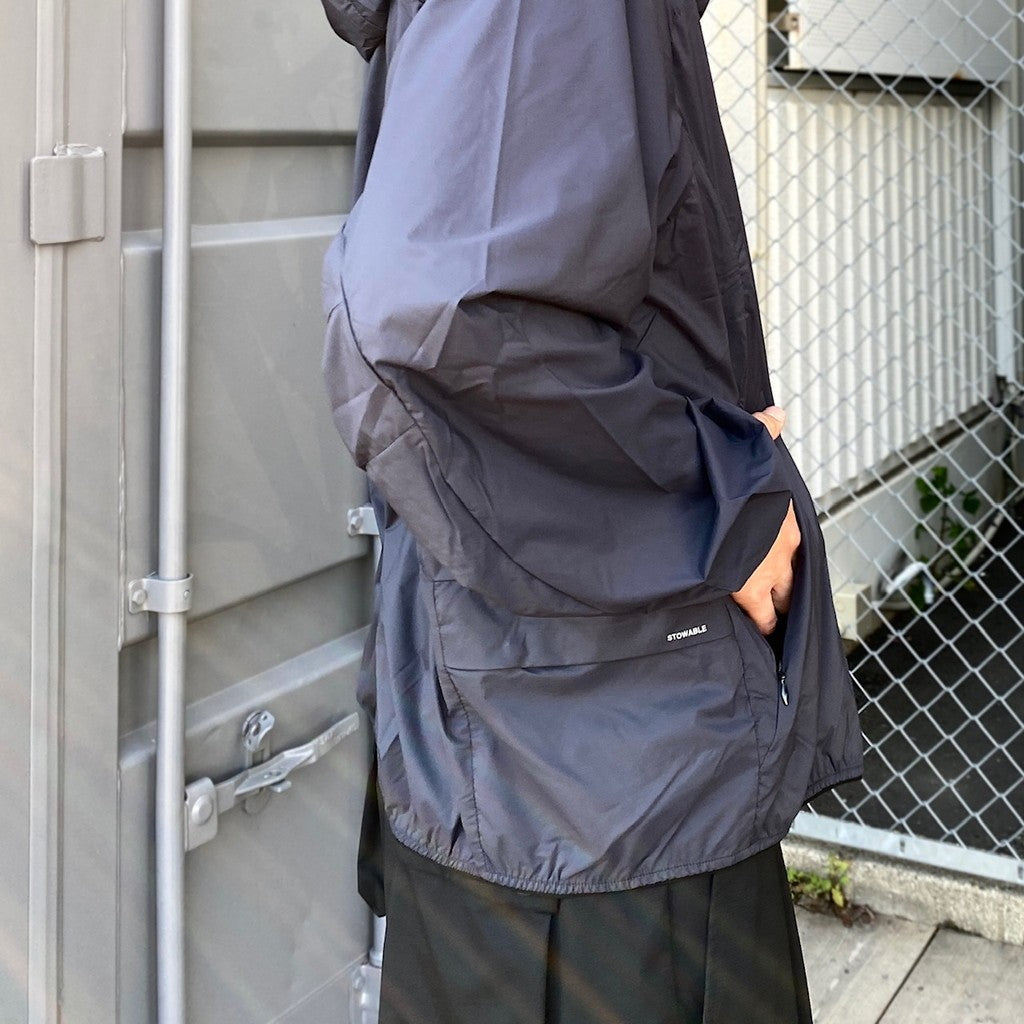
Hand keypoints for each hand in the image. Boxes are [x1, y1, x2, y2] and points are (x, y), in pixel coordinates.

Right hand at [730, 406, 800, 635]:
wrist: (722, 500)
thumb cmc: (734, 476)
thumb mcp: (753, 450)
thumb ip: (764, 433)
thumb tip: (777, 415)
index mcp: (786, 517)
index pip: (794, 545)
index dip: (788, 558)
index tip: (782, 568)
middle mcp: (786, 548)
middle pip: (794, 579)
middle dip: (787, 592)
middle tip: (779, 604)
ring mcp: (769, 571)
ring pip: (780, 601)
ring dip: (775, 610)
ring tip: (769, 626)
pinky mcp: (749, 589)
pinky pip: (760, 616)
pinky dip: (758, 624)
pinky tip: (752, 633)